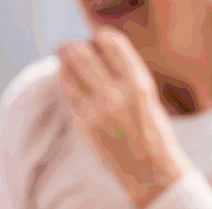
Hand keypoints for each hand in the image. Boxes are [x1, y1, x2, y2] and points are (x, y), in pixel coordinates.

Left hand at [56, 27, 193, 208]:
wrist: (147, 167)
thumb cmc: (150, 129)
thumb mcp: (146, 96)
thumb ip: (125, 76)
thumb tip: (99, 55)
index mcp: (139, 83)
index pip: (114, 46)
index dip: (101, 37)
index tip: (96, 37)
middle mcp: (116, 94)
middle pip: (83, 57)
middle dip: (71, 47)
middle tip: (64, 46)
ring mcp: (97, 109)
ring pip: (69, 76)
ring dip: (62, 64)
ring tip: (61, 59)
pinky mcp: (83, 123)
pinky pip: (69, 96)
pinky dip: (66, 84)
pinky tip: (66, 80)